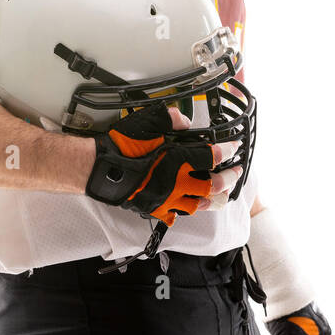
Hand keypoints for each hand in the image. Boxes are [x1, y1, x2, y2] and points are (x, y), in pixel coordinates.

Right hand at [86, 102, 241, 223]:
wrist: (98, 168)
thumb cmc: (121, 146)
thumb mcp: (148, 122)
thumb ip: (170, 119)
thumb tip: (183, 121)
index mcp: (178, 161)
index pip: (212, 157)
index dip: (227, 151)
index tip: (233, 148)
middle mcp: (177, 183)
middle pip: (214, 186)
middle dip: (229, 179)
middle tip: (236, 173)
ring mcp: (167, 199)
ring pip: (199, 205)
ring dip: (212, 198)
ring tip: (220, 193)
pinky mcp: (154, 209)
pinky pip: (175, 216)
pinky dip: (184, 211)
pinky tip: (188, 206)